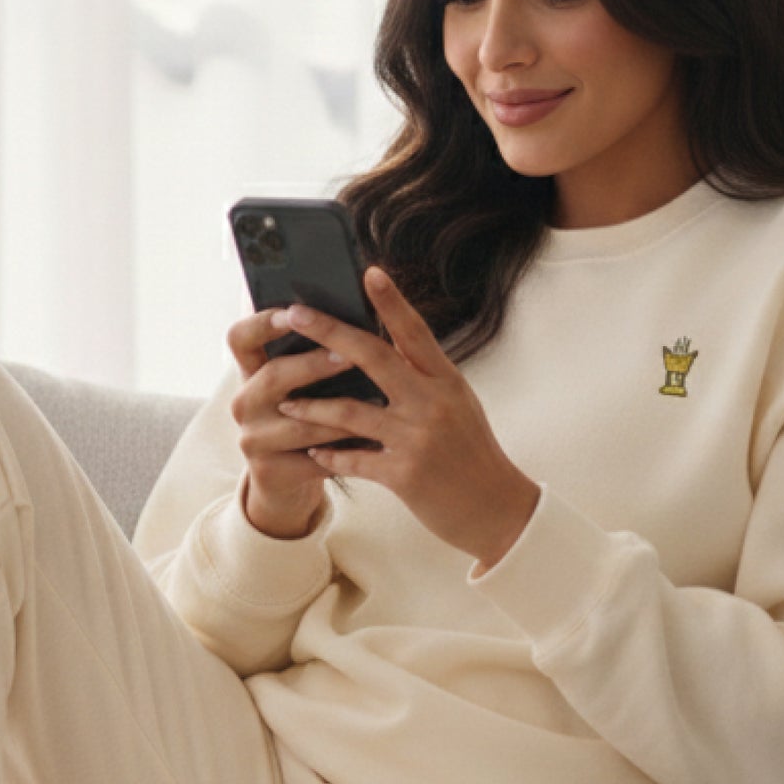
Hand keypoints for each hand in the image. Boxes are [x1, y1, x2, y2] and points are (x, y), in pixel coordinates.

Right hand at [224, 305, 354, 537]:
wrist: (287, 477)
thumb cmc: (308, 413)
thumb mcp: (301, 384)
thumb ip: (315, 353)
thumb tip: (358, 315)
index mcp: (250, 371)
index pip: (240, 338)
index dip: (262, 323)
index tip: (294, 312)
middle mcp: (244, 403)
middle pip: (272, 376)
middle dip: (313, 365)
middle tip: (349, 356)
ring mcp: (253, 439)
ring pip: (301, 423)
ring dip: (341, 414)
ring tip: (378, 403)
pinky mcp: (269, 471)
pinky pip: (314, 459)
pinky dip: (347, 450)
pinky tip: (374, 442)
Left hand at [269, 267, 540, 569]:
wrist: (497, 510)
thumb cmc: (473, 454)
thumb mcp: (458, 405)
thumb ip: (424, 377)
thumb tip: (385, 345)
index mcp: (446, 381)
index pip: (415, 332)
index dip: (391, 301)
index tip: (369, 272)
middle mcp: (432, 403)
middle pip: (373, 356)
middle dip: (329, 332)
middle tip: (294, 313)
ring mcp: (417, 438)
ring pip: (350, 411)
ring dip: (312, 406)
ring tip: (285, 403)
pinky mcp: (404, 475)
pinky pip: (353, 459)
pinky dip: (329, 455)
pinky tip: (312, 451)